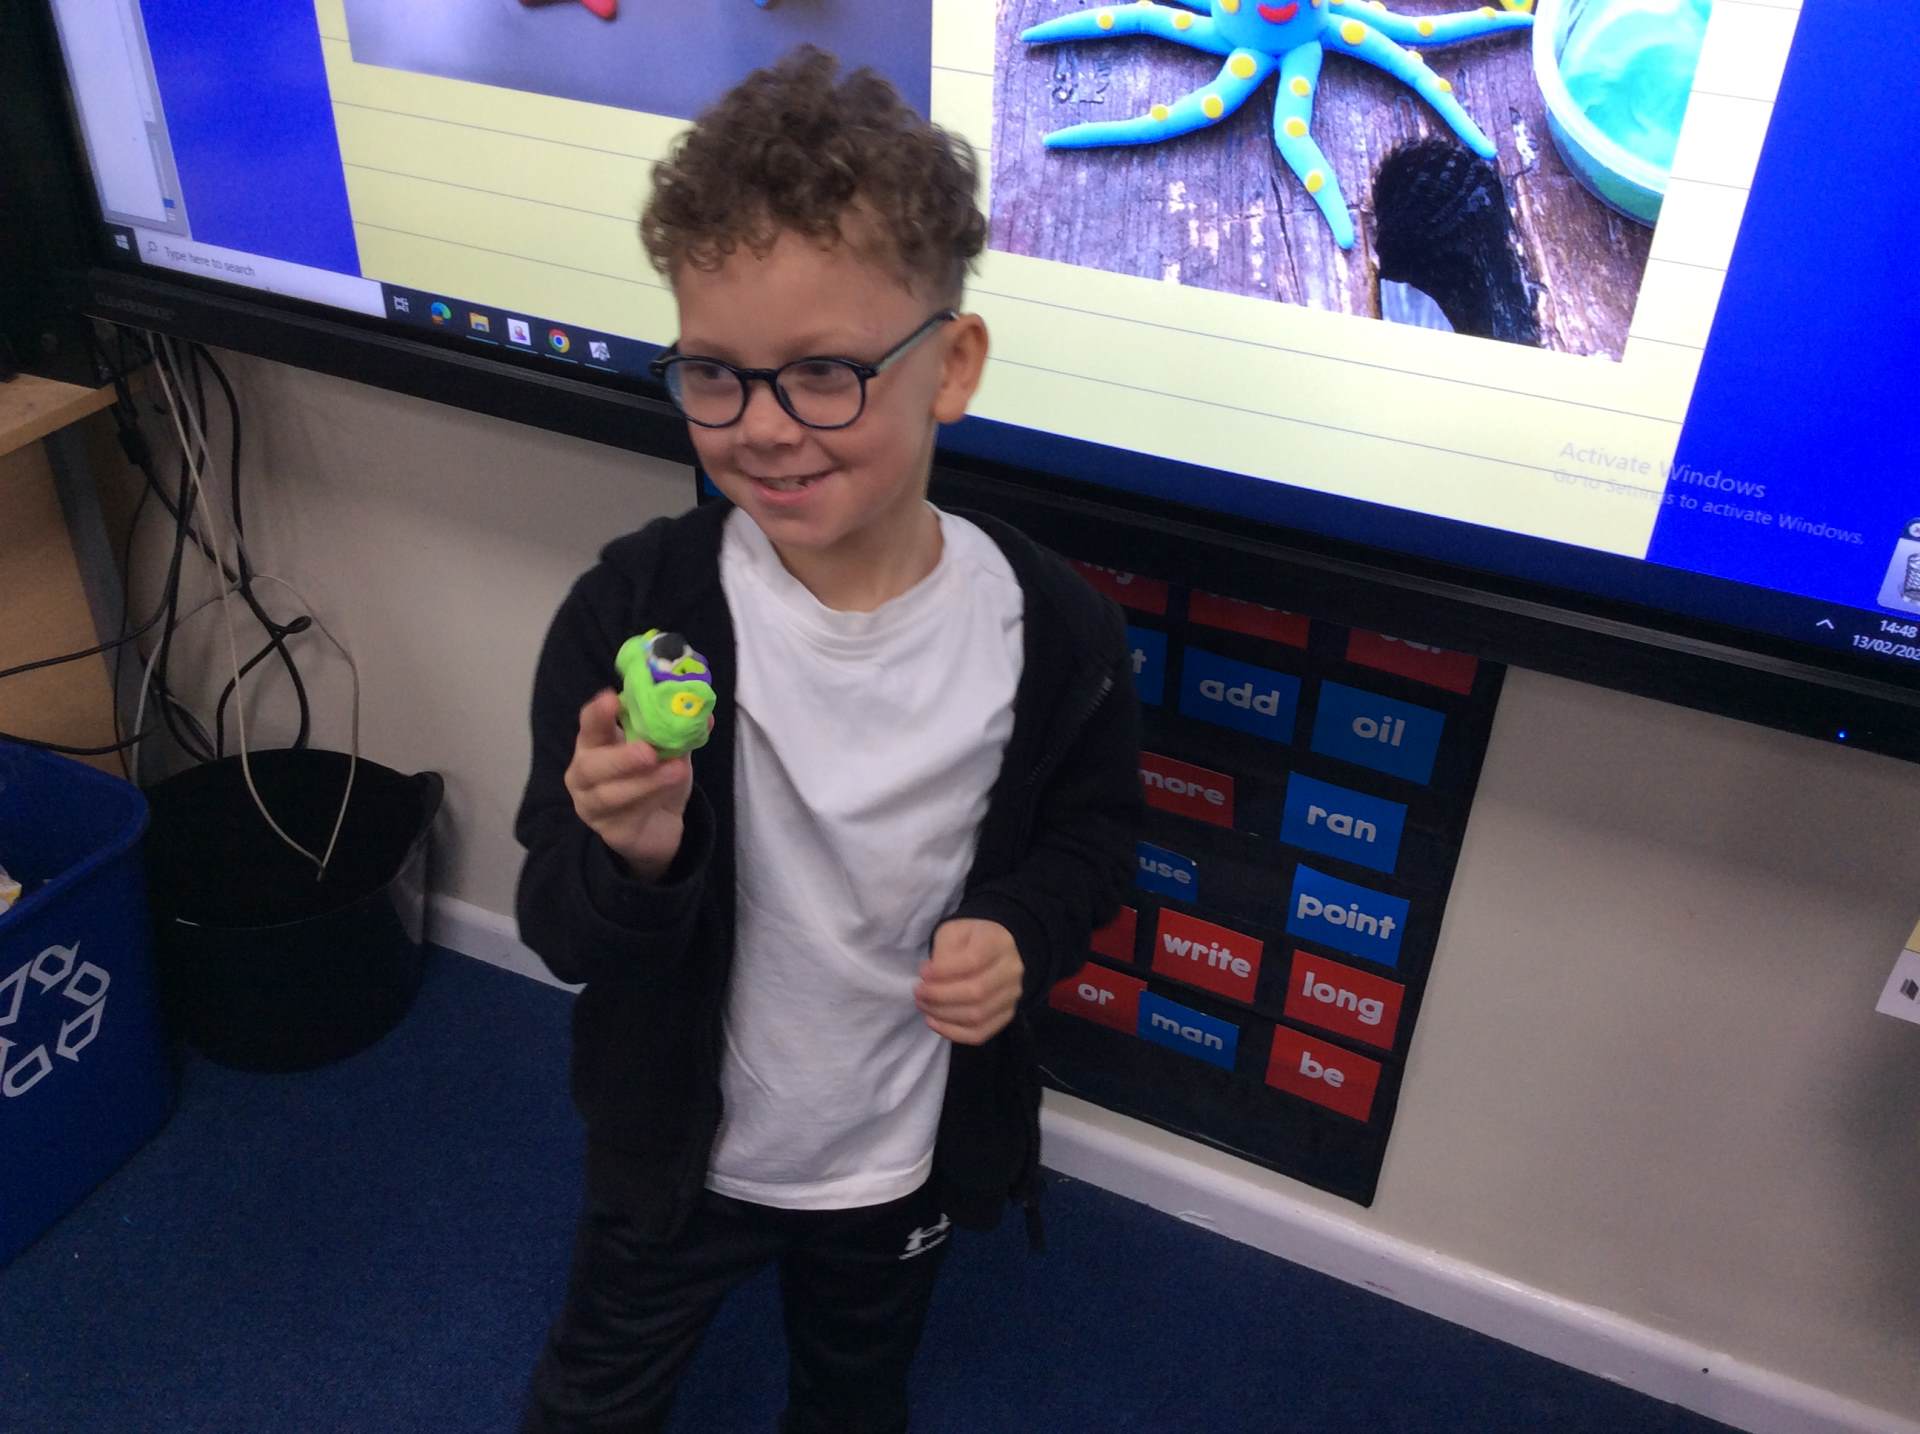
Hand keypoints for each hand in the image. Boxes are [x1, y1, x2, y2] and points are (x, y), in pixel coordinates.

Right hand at [565, 689, 695, 880]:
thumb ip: (680, 734)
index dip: (597, 713)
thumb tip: (704, 715)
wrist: (660, 824)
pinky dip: (651, 800)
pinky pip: (628, 815)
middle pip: (591, 765)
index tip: (612, 699)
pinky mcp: (609, 831)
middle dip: (621, 758)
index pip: (589, 724)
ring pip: (610, 795)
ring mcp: (592, 805)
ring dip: (646, 781)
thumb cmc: (656, 778)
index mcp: (595, 743)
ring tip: (676, 770)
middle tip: (648, 751)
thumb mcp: (670, 752)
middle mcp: (584, 773)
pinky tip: (670, 792)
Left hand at [917, 919, 1022, 1044]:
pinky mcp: (1006, 1015)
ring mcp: (1012, 996)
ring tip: (923, 1005)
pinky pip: (980, 1033)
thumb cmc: (968, 940)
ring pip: (977, 1016)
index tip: (922, 972)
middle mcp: (1011, 971)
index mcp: (999, 943)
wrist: (991, 950)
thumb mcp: (952, 933)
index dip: (944, 971)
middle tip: (918, 993)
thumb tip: (931, 979)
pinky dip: (953, 1033)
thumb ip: (943, 952)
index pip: (973, 961)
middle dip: (940, 996)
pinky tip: (934, 1022)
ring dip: (943, 1015)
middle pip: (977, 992)